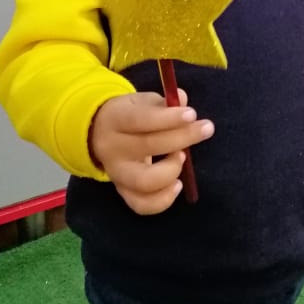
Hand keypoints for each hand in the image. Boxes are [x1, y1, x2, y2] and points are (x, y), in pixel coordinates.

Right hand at [89, 89, 213, 214]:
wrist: (97, 134)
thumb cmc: (129, 115)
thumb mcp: (142, 102)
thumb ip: (164, 102)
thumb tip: (182, 99)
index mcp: (115, 119)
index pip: (141, 119)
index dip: (169, 118)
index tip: (193, 114)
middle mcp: (112, 148)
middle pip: (147, 146)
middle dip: (182, 138)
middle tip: (206, 129)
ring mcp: (116, 173)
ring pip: (144, 181)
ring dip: (171, 170)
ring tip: (182, 157)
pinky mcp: (121, 191)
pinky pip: (141, 205)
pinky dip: (163, 200)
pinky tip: (177, 184)